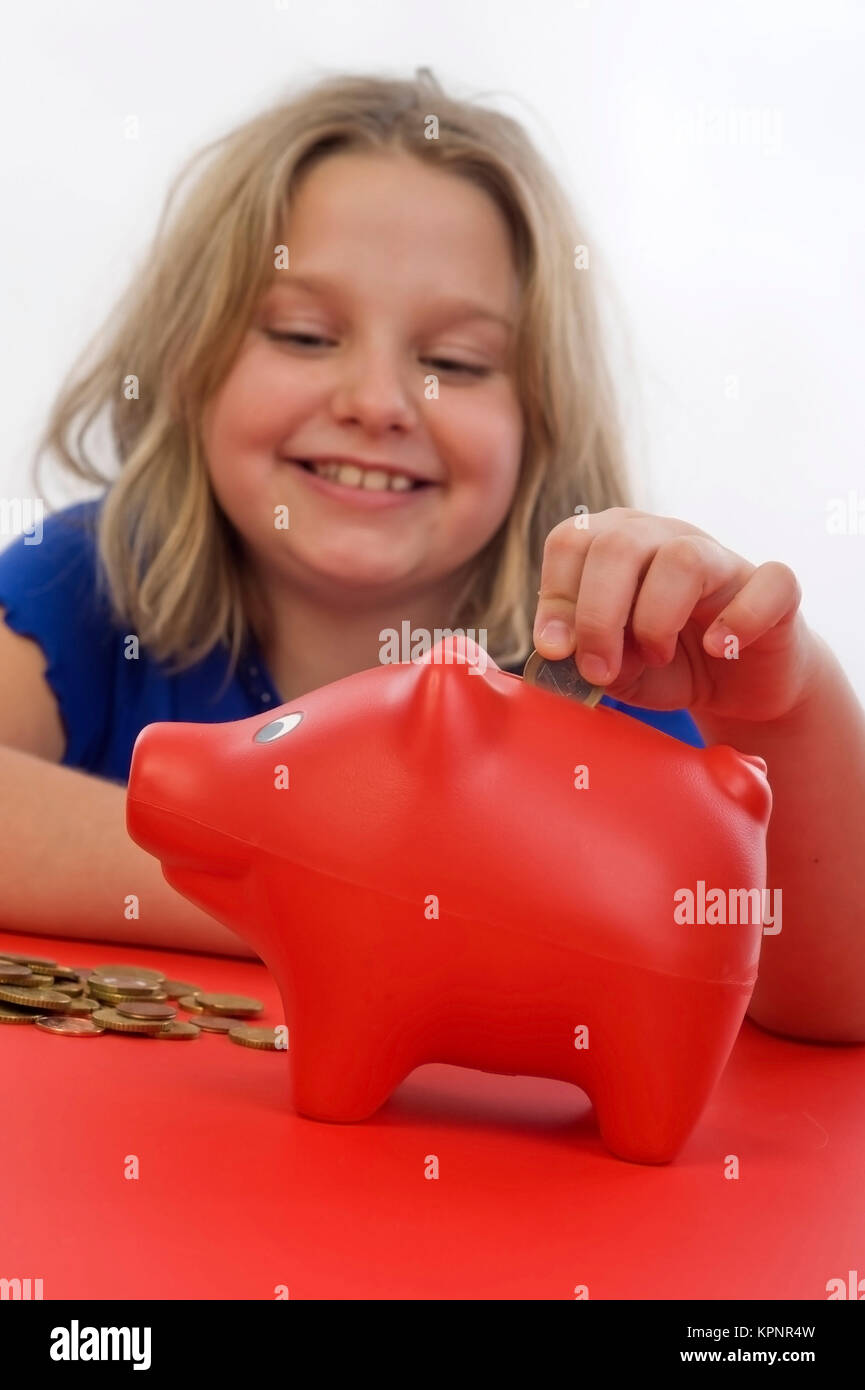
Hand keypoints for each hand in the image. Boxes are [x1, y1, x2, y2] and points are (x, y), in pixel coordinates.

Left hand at [532, 507, 820, 722]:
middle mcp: (665, 538)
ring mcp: (722, 558)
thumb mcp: (613, 669)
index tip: (556, 652)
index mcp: (615, 545)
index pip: (572, 540)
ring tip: (657, 657)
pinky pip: (768, 583)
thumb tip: (562, 648)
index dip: (556, 596)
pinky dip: (739, 622)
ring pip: (683, 559)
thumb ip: (583, 657)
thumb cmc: (666, 665)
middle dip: (597, 616)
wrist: (737, 687)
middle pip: (619, 545)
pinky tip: (717, 649)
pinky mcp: (774, 588)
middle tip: (599, 671)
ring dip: (657, 620)